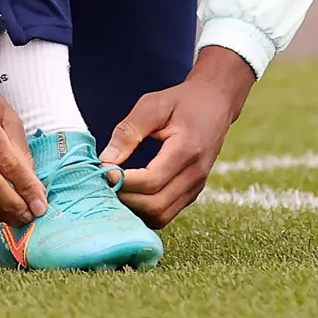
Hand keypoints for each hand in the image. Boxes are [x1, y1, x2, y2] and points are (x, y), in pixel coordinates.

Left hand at [99, 45, 255, 228]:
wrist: (215, 103)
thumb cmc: (182, 101)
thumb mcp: (153, 105)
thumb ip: (129, 132)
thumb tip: (105, 159)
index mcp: (187, 150)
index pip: (152, 181)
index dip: (123, 181)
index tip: (102, 169)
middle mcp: (195, 174)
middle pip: (155, 206)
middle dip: (125, 198)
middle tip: (103, 182)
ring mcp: (196, 187)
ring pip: (160, 216)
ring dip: (133, 209)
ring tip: (115, 188)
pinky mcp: (192, 193)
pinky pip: (166, 213)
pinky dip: (144, 210)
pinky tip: (129, 193)